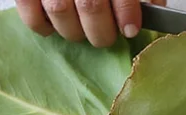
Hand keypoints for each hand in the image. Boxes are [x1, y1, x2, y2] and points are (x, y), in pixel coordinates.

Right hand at [15, 0, 165, 47]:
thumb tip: (154, 10)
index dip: (126, 13)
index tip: (130, 29)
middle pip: (90, 6)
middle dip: (101, 31)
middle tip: (106, 36)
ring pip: (60, 12)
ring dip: (74, 32)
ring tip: (81, 29)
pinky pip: (31, 15)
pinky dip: (43, 27)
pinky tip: (55, 24)